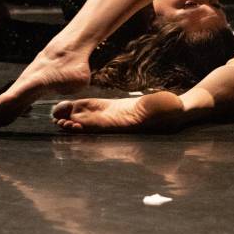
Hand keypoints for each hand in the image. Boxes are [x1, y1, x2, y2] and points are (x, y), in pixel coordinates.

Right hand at [0, 48, 92, 132]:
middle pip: (4, 102)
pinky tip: (1, 120)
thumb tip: (69, 92)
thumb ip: (70, 87)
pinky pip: (14, 102)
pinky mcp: (29, 89)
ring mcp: (26, 87)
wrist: (68, 51)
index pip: (11, 99)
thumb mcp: (75, 80)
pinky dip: (5, 111)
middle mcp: (26, 85)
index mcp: (34, 84)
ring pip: (7, 103)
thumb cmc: (74, 67)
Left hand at [51, 91, 184, 132]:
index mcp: (129, 124)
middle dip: (75, 126)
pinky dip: (77, 108)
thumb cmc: (174, 111)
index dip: (90, 127)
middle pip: (91, 126)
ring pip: (87, 118)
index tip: (75, 126)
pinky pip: (91, 109)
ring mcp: (112, 117)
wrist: (173, 110)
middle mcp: (117, 123)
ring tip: (55, 116)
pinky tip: (63, 107)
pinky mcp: (109, 109)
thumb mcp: (174, 108)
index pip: (106, 127)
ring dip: (71, 118)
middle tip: (58, 122)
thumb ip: (172, 107)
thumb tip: (178, 105)